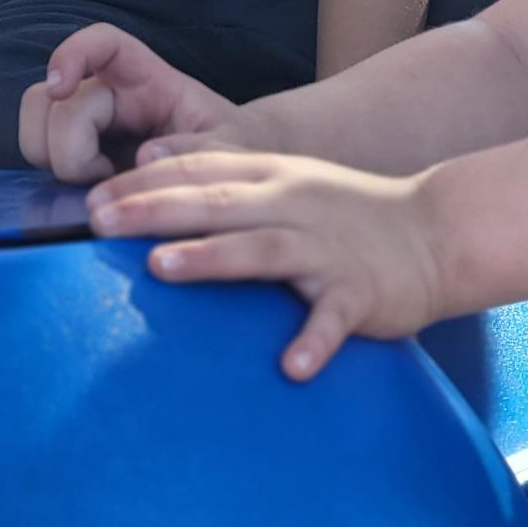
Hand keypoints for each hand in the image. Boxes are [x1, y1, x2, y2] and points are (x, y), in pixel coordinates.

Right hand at [18, 23, 236, 183]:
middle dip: (67, 146)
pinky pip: (40, 152)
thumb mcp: (230, 149)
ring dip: (53, 158)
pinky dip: (50, 173)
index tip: (60, 87)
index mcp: (151, 81)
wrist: (235, 177)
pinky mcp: (79, 153)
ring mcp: (91, 124)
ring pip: (38, 121)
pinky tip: (91, 194)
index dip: (73, 52)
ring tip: (98, 185)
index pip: (104, 43)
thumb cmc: (232, 151)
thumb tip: (146, 155)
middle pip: (55, 98)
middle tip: (104, 178)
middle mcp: (113, 95)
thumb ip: (198, 152)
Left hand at [85, 150, 448, 378]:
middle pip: (215, 204)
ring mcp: (326, 249)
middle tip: (98, 222)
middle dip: (154, 210)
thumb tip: (145, 159)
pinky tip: (293, 367)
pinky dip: (315, 341)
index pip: (198, 171)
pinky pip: (333, 319)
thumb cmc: (348, 212)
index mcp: (273, 178)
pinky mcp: (360, 292)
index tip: (90, 200)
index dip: (143, 182)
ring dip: (211, 258)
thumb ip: (223, 172)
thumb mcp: (286, 178)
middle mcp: (293, 206)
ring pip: (261, 249)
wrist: (437, 232)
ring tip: (161, 268)